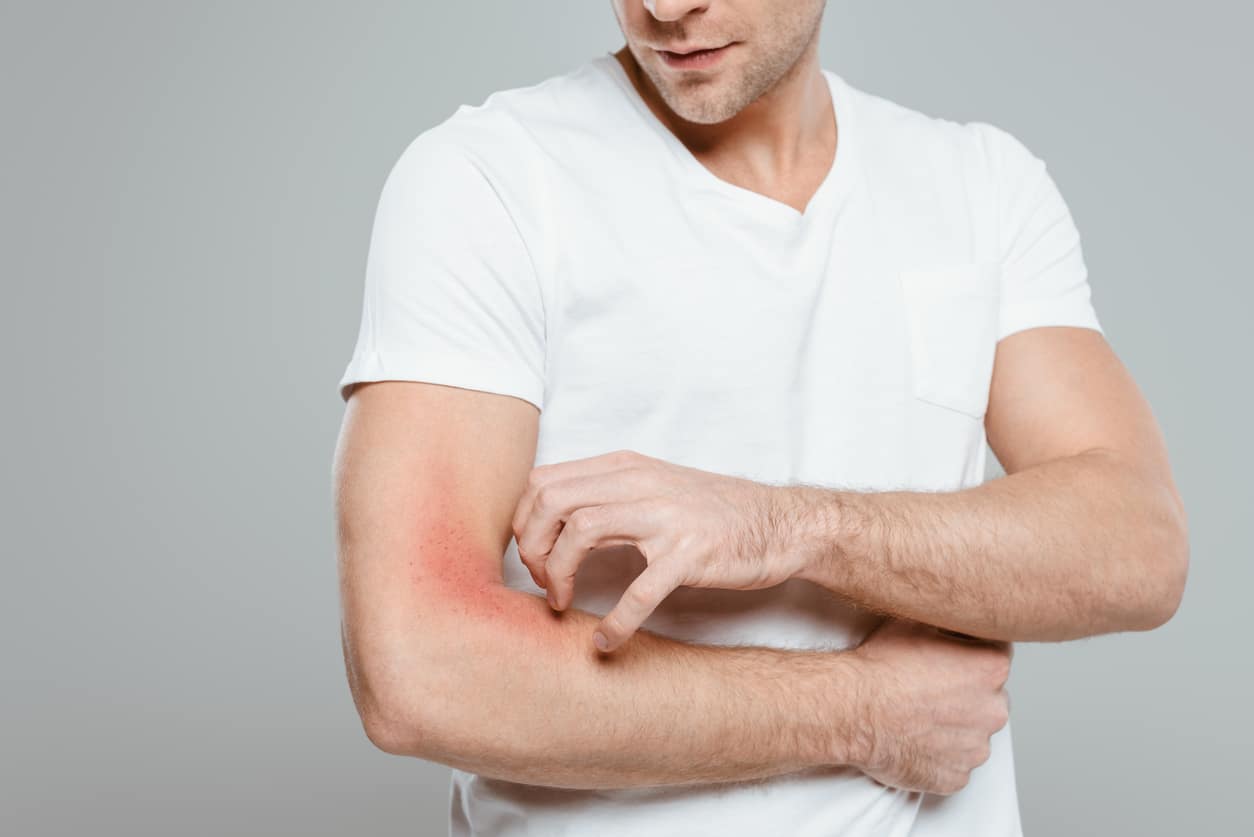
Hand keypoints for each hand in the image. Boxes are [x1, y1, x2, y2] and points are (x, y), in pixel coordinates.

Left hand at [511, 449, 802, 652]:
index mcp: (625, 468)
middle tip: (544, 581)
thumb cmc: (714, 513)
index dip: (525, 522)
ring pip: (581, 531)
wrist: (780, 525)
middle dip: (533, 547)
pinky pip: (639, 591)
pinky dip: (616, 621)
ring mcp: (666, 517)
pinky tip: (608, 642)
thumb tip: (550, 517)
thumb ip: (607, 494)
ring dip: (560, 573)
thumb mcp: (654, 486)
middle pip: (552, 502)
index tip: (534, 555)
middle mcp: (640, 484)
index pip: (544, 481)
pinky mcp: (690, 554)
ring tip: (562, 602)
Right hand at [848, 618, 1012, 794]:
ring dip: (952, 725)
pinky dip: (938, 754)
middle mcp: (993, 710)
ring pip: (972, 733)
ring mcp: (975, 748)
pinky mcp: (956, 776)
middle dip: (965, 693)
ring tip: (917, 714)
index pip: (997, 654)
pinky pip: (954, 764)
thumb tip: (950, 608)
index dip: (971, 653)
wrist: (851, 710)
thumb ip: (946, 618)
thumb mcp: (915, 620)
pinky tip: (913, 738)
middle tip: (929, 687)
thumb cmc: (880, 668)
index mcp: (991, 668)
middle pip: (988, 697)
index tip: (949, 657)